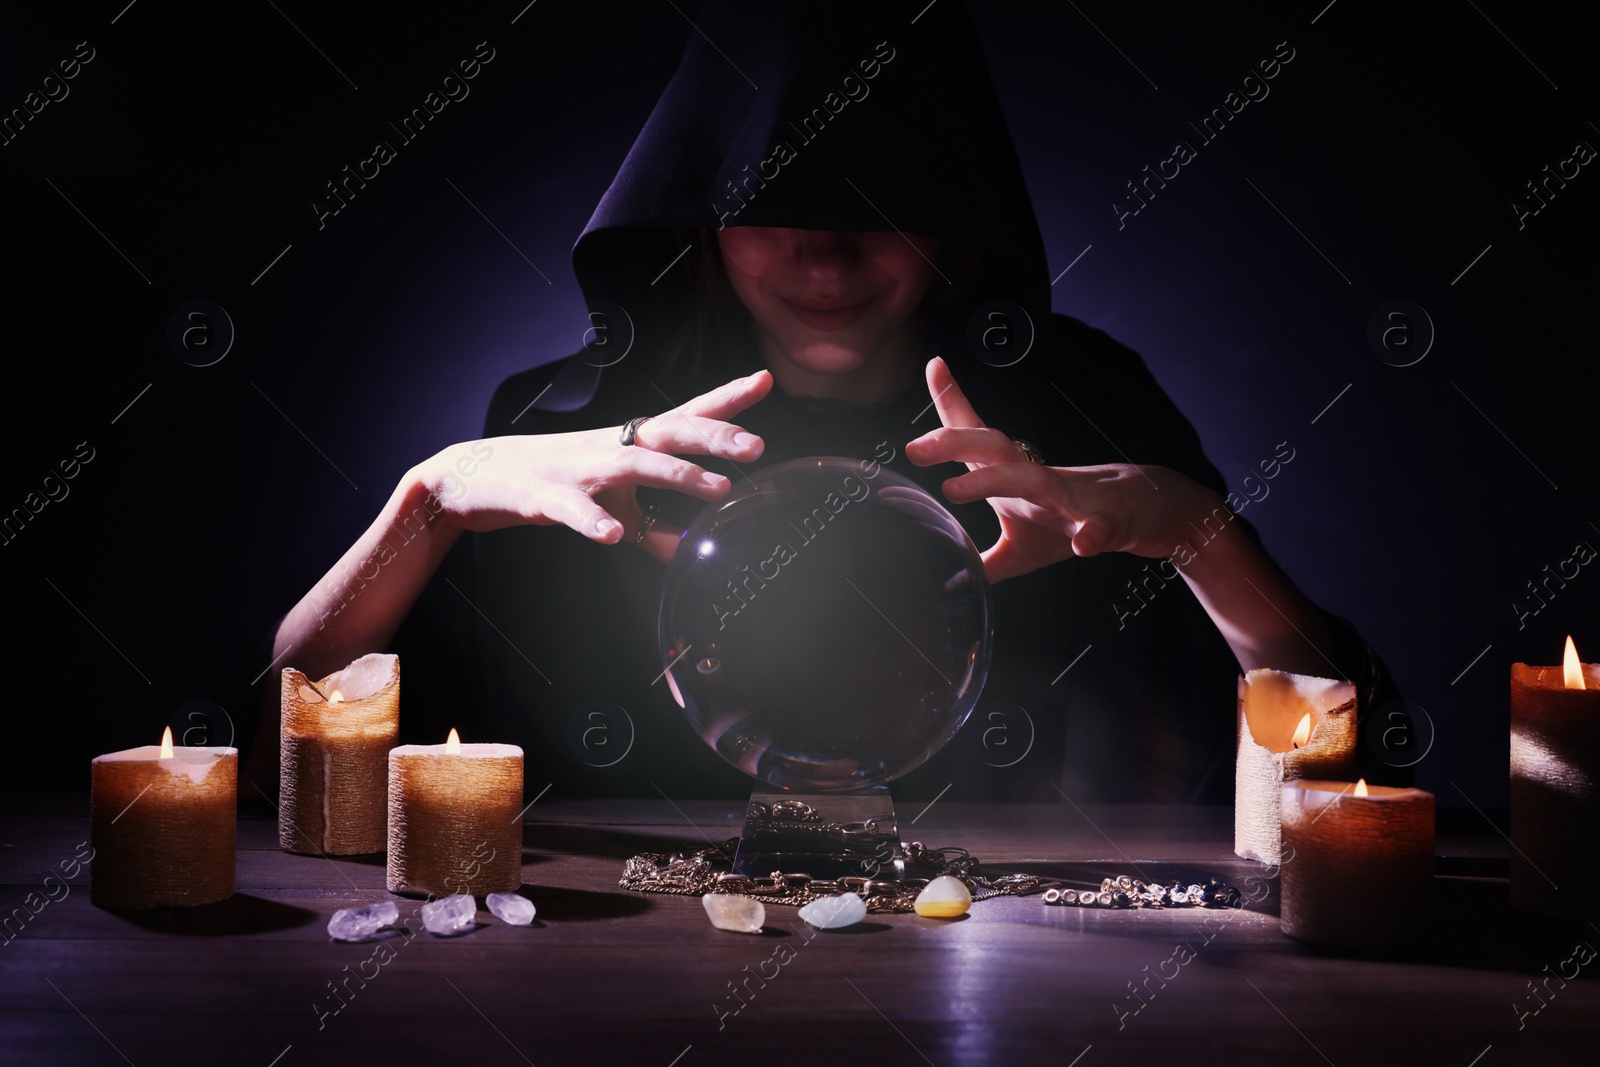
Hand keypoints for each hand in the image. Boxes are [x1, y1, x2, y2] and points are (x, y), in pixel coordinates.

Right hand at [416, 370, 771, 563]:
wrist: (477, 478)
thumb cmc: (556, 485)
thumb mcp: (614, 508)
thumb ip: (656, 531)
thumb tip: (696, 553)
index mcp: (631, 443)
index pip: (687, 415)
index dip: (726, 399)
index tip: (766, 379)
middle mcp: (612, 447)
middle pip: (671, 432)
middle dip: (716, 436)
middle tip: (758, 446)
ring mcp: (580, 469)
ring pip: (635, 465)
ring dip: (678, 475)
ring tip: (719, 490)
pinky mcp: (548, 497)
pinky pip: (575, 511)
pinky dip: (595, 522)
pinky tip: (614, 536)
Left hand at [905, 358, 1220, 582]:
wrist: (1152, 513)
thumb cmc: (1078, 520)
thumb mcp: (1022, 549)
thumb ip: (985, 561)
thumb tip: (948, 582)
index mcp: (1016, 475)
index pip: (979, 438)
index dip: (953, 405)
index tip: (932, 366)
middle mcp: (1039, 477)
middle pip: (995, 447)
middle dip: (955, 441)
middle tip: (915, 447)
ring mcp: (1074, 497)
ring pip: (1034, 479)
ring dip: (993, 481)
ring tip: (952, 489)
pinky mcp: (1110, 523)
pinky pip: (1101, 528)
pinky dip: (1093, 534)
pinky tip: (1084, 544)